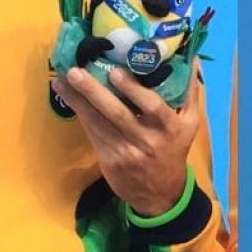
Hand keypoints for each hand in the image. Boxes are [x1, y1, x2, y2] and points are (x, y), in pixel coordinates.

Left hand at [51, 62, 199, 216]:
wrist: (161, 194)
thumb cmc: (175, 149)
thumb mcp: (191, 122)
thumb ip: (190, 91)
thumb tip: (191, 57)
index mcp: (169, 128)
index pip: (152, 106)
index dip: (133, 90)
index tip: (115, 72)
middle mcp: (147, 140)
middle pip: (117, 113)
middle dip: (93, 92)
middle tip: (74, 72)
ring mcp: (125, 152)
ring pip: (98, 123)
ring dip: (77, 101)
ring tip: (60, 80)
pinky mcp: (109, 160)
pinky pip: (92, 133)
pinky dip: (79, 114)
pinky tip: (67, 97)